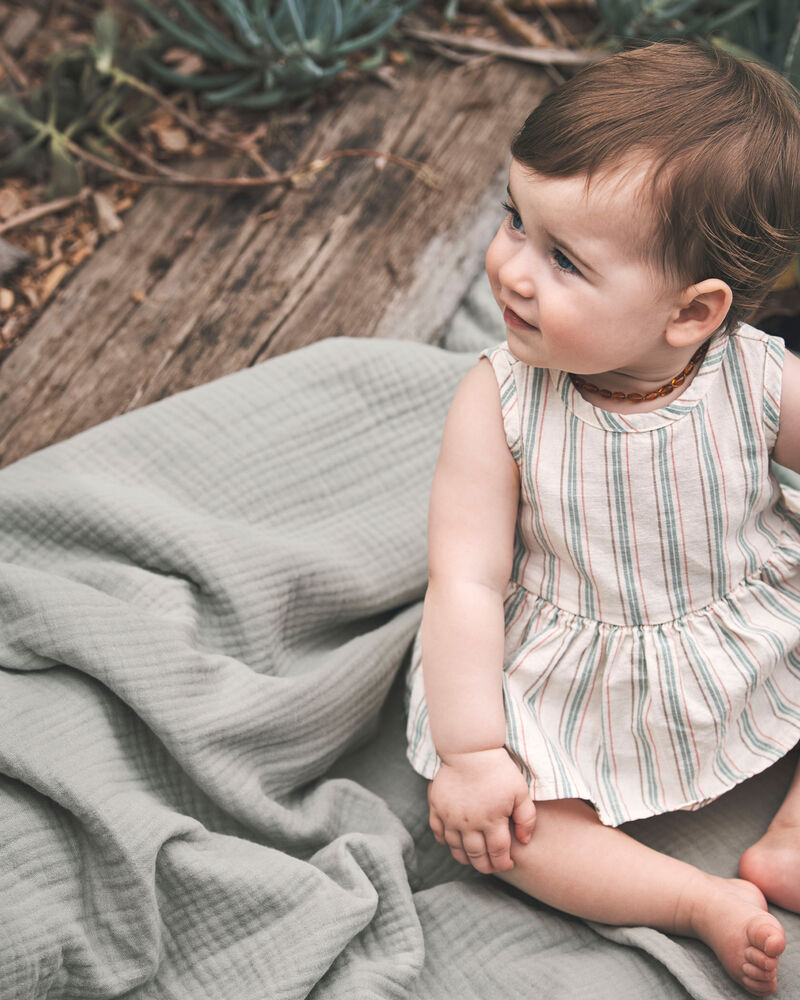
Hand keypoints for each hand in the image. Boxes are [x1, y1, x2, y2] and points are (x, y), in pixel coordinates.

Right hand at [428, 746, 536, 873]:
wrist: (469, 749)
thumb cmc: (498, 769)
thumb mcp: (521, 791)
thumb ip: (527, 818)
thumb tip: (524, 840)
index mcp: (491, 820)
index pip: (498, 854)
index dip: (504, 863)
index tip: (508, 863)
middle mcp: (469, 823)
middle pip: (476, 856)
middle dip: (486, 865)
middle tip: (491, 865)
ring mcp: (450, 816)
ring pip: (456, 849)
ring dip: (466, 857)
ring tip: (474, 857)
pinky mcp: (436, 807)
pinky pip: (438, 833)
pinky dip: (446, 842)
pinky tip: (454, 841)